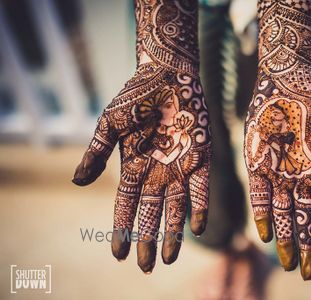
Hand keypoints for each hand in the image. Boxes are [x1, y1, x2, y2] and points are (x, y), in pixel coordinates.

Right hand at [73, 64, 210, 272]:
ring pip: (175, 208)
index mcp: (133, 166)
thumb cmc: (135, 97)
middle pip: (151, 213)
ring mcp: (179, 167)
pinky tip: (197, 228)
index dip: (122, 230)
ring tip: (169, 257)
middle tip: (146, 267)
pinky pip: (201, 189)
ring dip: (172, 233)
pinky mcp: (200, 157)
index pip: (126, 206)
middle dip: (148, 240)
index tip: (118, 254)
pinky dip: (198, 208)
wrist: (168, 74)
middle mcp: (156, 173)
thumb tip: (76, 182)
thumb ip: (96, 153)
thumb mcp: (110, 125)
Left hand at [245, 0, 310, 279]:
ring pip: (282, 214)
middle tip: (306, 275)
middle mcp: (299, 178)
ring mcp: (277, 173)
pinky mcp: (257, 163)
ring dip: (285, 239)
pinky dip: (262, 215)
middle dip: (305, 247)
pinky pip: (258, 195)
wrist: (287, 80)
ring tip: (288, 264)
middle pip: (304, 221)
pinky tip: (265, 235)